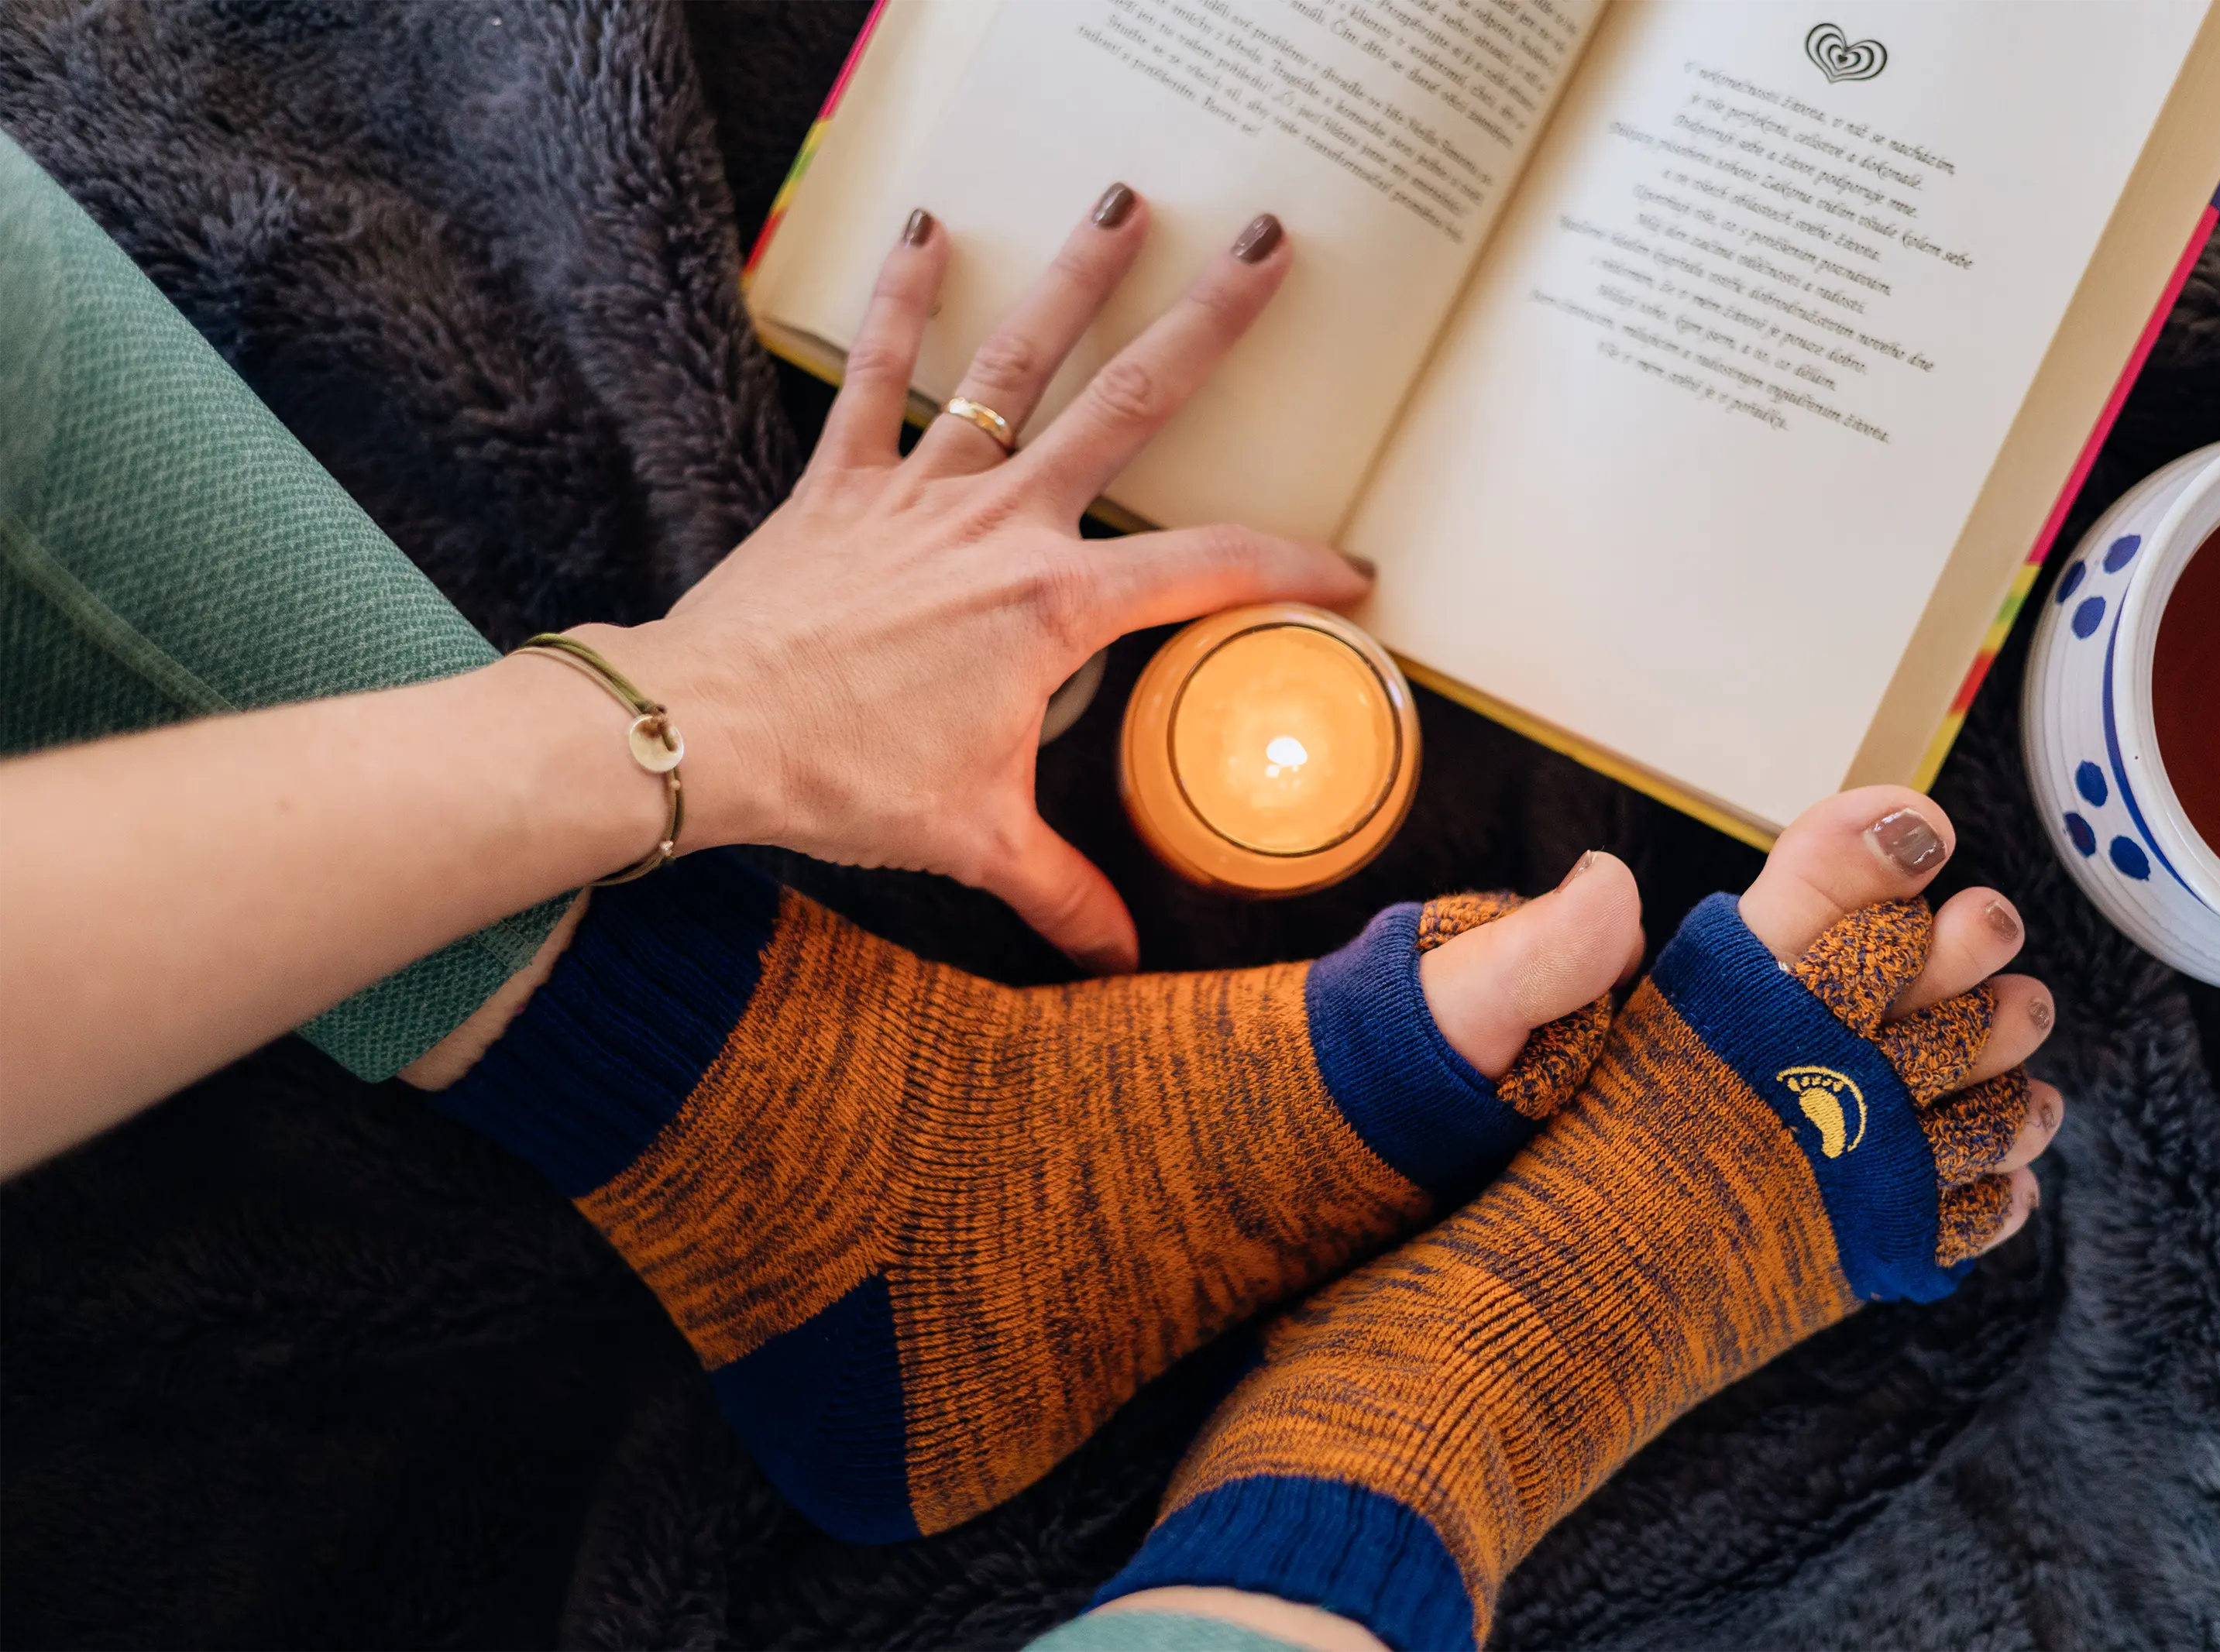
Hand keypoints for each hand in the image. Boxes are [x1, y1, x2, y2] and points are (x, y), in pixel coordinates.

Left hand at [600, 191, 1367, 970]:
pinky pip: (880, 376)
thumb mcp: (973, 839)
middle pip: (1130, 404)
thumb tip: (1122, 957)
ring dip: (1077, 277)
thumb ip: (1062, 891)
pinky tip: (927, 233)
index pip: (1207, 573)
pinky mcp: (845, 482)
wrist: (706, 736)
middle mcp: (1003, 523)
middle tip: (1272, 249)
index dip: (1292, 568)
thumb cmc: (841, 779)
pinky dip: (902, 304)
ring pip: (1016, 361)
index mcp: (1054, 606)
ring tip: (1127, 204)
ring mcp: (923, 491)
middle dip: (1210, 324)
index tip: (1349, 573)